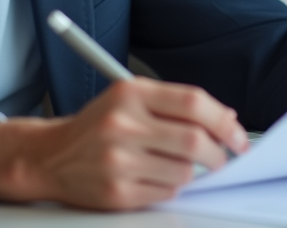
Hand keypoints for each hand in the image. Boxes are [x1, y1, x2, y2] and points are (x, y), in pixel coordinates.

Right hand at [0, 77, 247, 209]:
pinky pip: (167, 192)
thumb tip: (226, 120)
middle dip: (218, 153)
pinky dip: (172, 187)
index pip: (192, 102)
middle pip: (194, 140)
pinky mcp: (117, 191)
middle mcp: (122, 123)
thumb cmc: (97, 126)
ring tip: (177, 165)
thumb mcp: (128, 99)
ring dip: (192, 172)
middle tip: (221, 158)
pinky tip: (156, 177)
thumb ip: (173, 104)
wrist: (50, 156)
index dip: (223, 120)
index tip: (236, 134)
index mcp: (129, 94)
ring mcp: (118, 159)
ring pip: (185, 171)